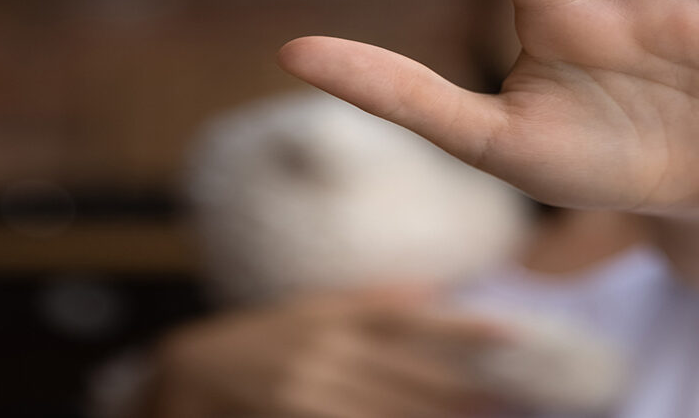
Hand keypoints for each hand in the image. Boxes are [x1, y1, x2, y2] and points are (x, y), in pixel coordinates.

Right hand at [151, 289, 505, 417]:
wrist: (185, 375)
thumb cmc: (257, 339)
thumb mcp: (310, 309)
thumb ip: (369, 302)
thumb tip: (430, 293)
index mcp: (334, 316)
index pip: (413, 320)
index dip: (464, 328)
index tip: (513, 333)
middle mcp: (326, 351)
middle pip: (412, 374)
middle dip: (465, 388)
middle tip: (511, 395)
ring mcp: (310, 390)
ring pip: (392, 408)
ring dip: (439, 415)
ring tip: (481, 416)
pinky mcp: (298, 417)